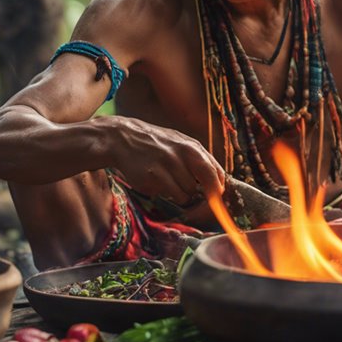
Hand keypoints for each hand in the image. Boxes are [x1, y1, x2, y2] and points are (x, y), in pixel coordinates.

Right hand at [110, 117, 225, 205]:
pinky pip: (174, 195)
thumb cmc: (155, 144)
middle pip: (209, 184)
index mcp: (193, 146)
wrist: (123, 139)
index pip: (217, 173)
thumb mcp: (180, 144)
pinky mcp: (155, 175)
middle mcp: (185, 153)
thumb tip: (217, 183)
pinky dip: (171, 195)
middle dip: (207, 197)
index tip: (214, 198)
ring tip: (170, 183)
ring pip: (190, 193)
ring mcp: (170, 164)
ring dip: (183, 194)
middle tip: (200, 202)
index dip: (218, 189)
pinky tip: (161, 186)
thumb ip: (198, 160)